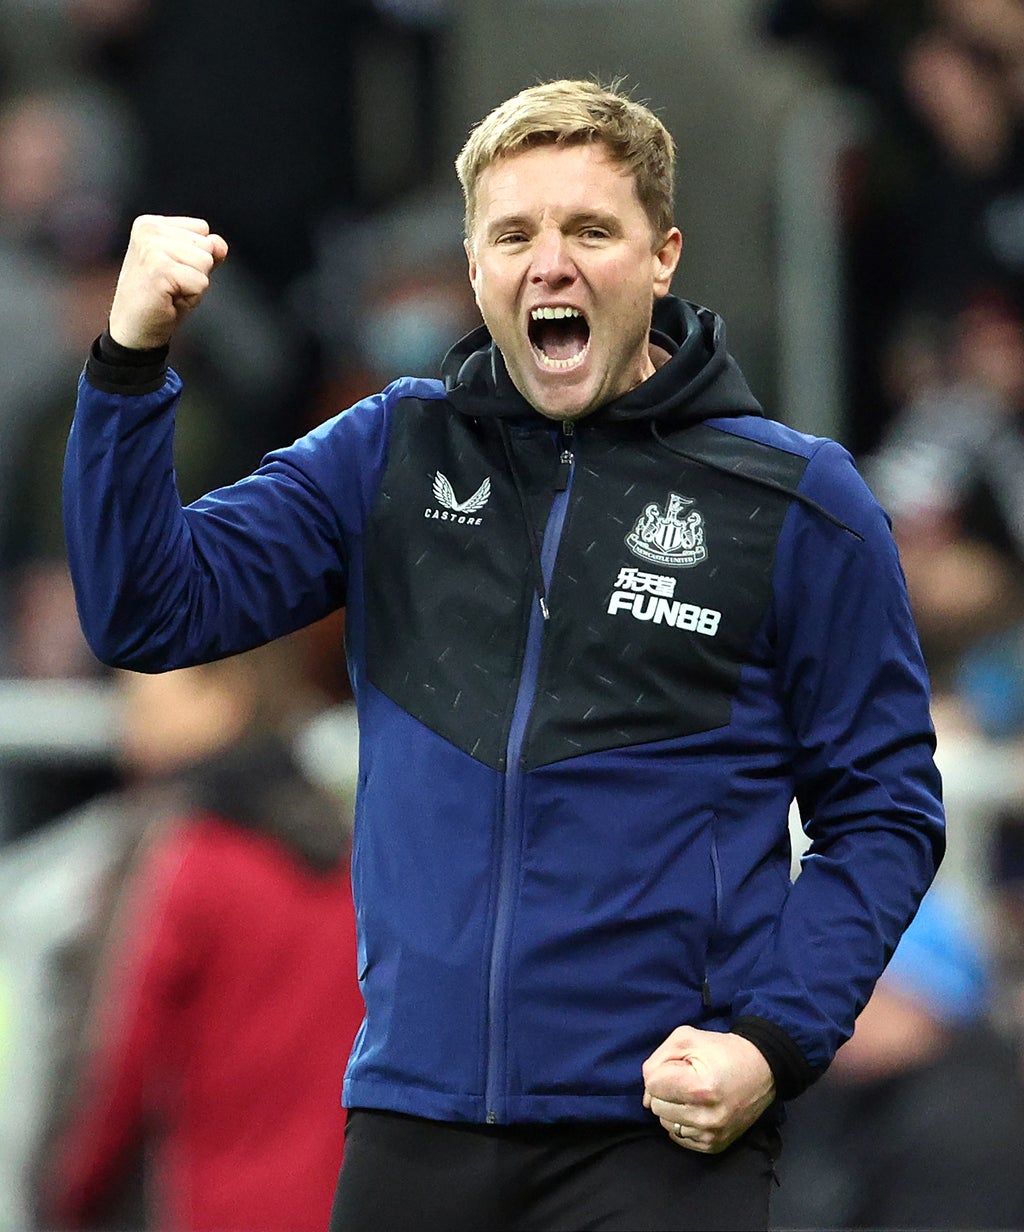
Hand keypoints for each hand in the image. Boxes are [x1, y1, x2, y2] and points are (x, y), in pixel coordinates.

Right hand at [107, 215, 228, 349]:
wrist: (134, 330)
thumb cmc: (160, 300)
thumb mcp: (187, 268)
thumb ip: (206, 250)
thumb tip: (220, 244)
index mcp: (151, 224)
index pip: (202, 229)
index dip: (196, 257)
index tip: (173, 272)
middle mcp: (149, 230)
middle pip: (207, 245)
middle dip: (198, 271)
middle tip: (172, 285)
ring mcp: (152, 248)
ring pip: (206, 262)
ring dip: (195, 284)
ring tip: (171, 292)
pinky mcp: (159, 269)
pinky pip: (201, 282)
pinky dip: (193, 297)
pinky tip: (170, 300)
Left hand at [642, 1026, 774, 1153]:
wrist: (762, 1069)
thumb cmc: (722, 1050)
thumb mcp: (685, 1038)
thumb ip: (657, 1061)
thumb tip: (646, 1096)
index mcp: (699, 1088)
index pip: (652, 1086)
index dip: (661, 1071)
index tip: (679, 1065)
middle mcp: (706, 1118)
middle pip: (656, 1106)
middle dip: (665, 1090)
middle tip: (686, 1079)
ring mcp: (711, 1135)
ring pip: (665, 1123)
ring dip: (672, 1108)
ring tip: (692, 1094)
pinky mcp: (714, 1146)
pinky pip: (679, 1137)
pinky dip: (682, 1122)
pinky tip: (696, 1109)